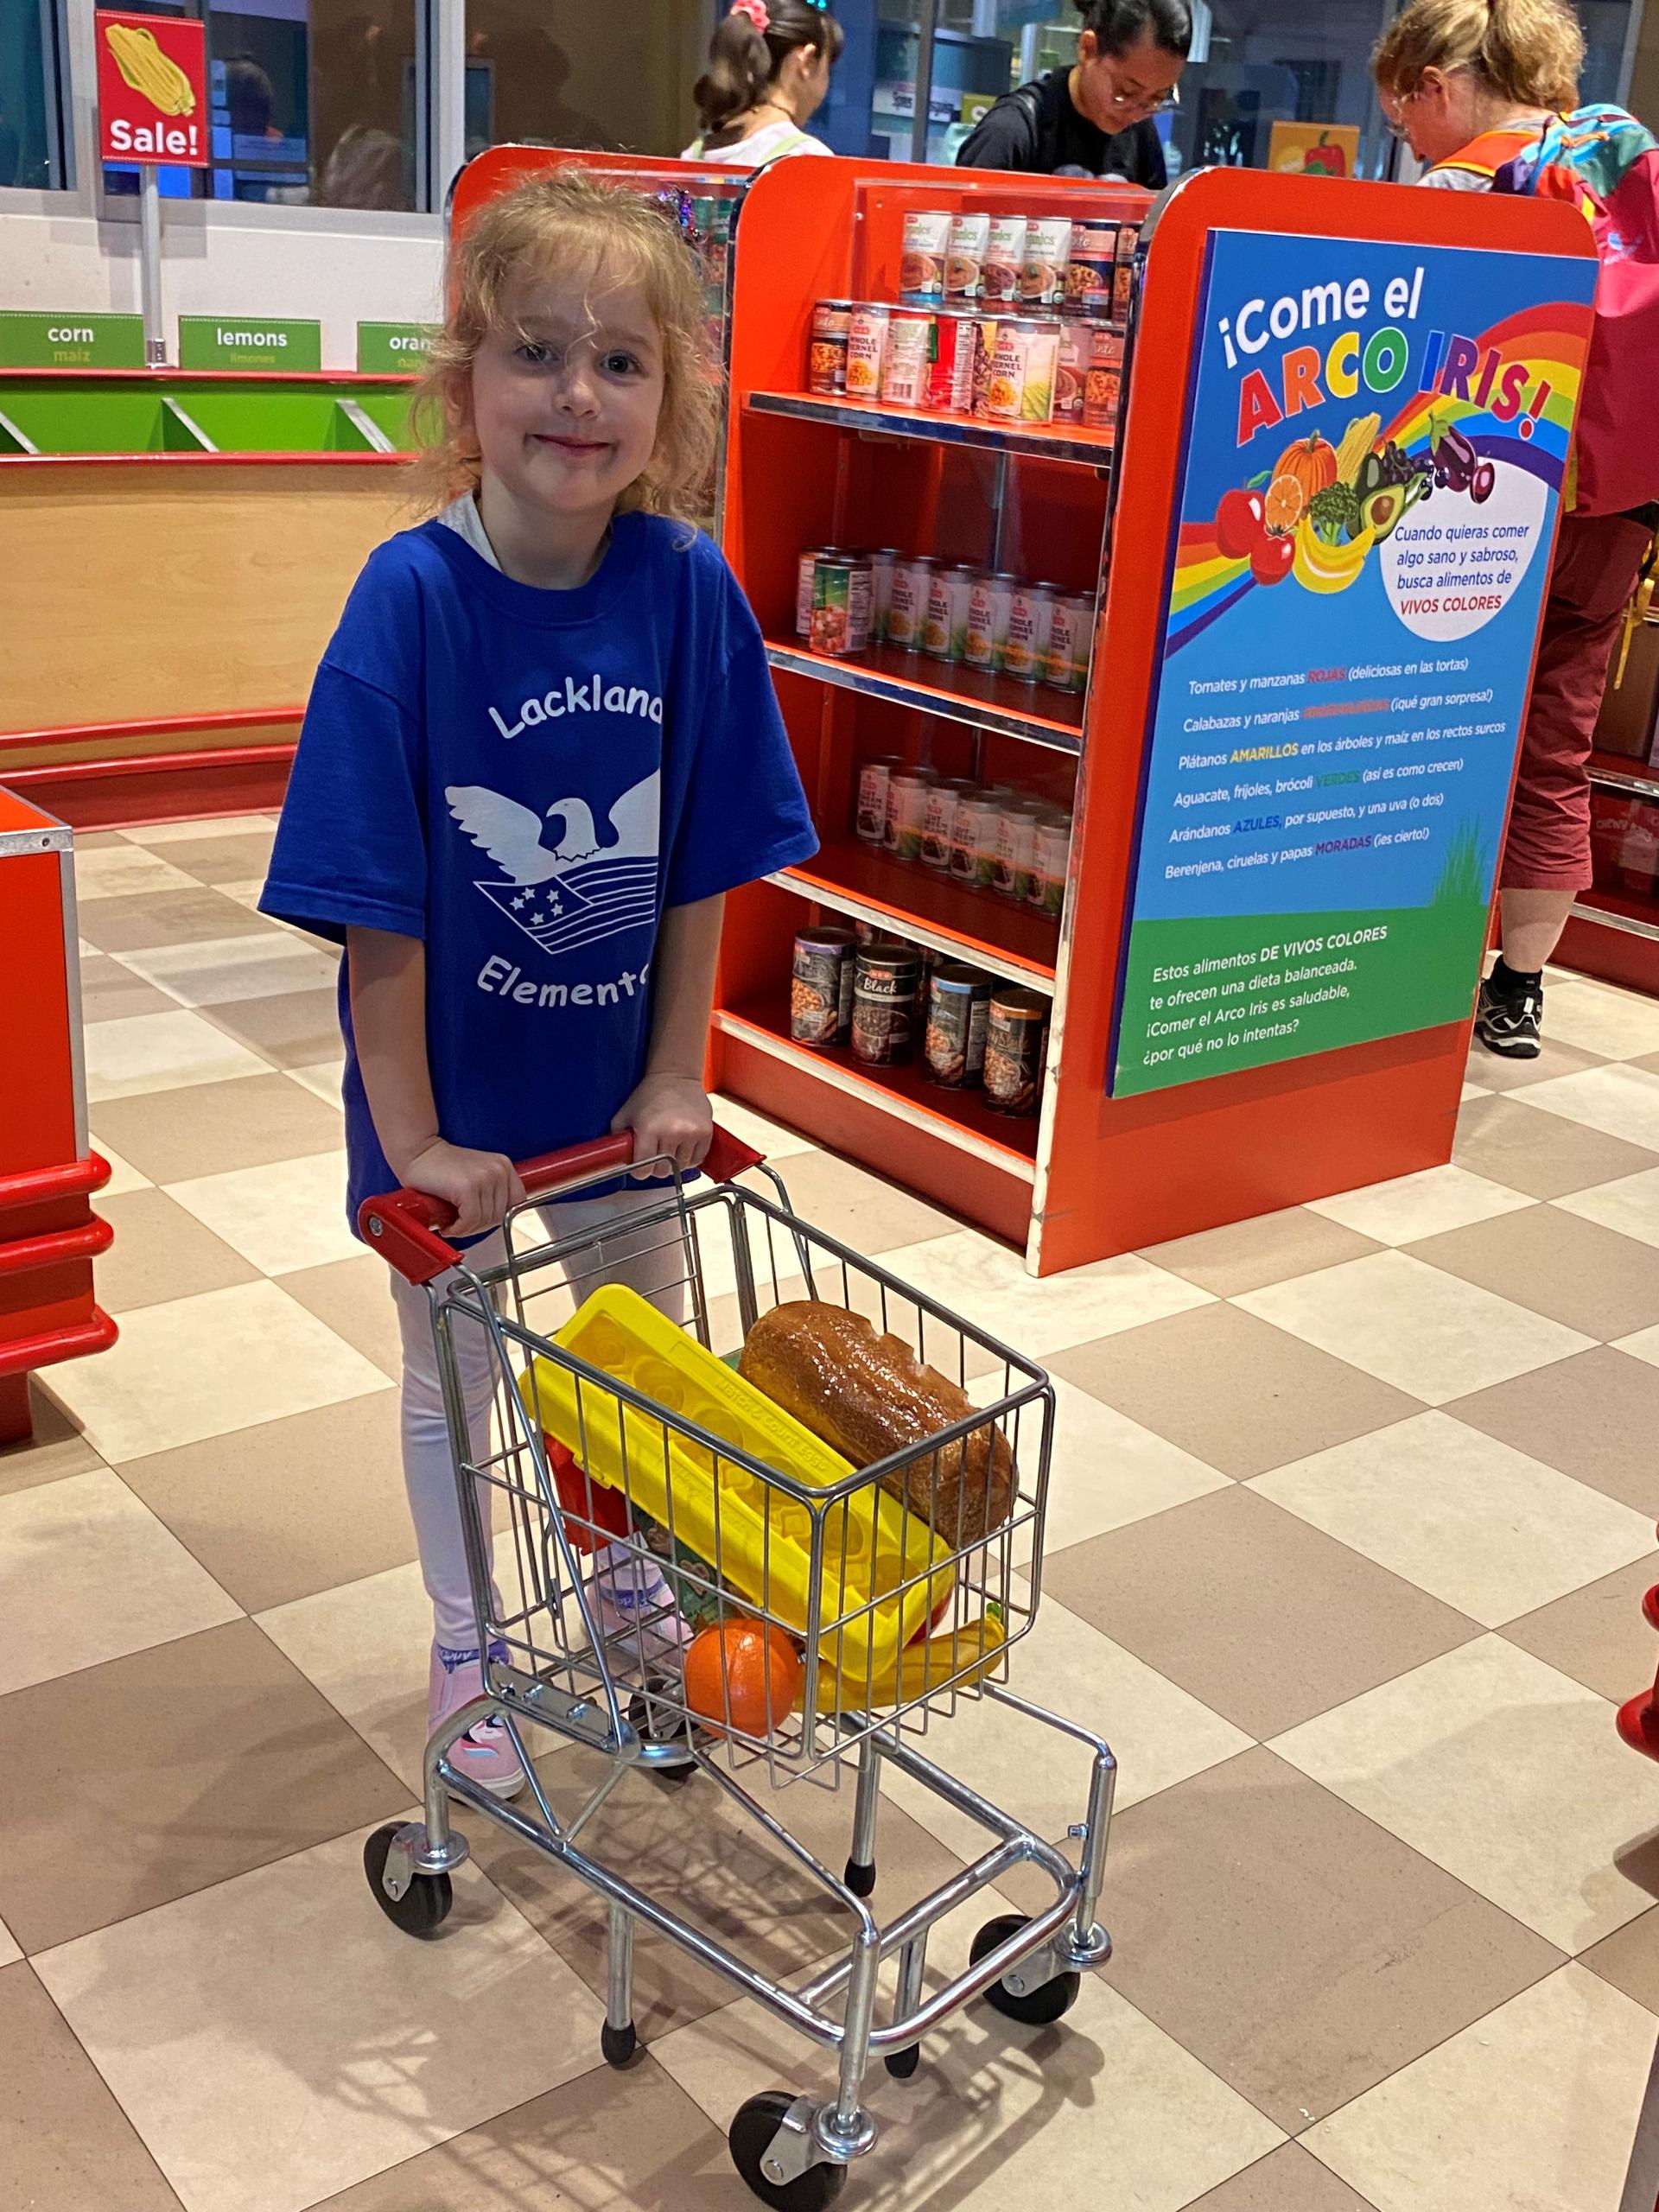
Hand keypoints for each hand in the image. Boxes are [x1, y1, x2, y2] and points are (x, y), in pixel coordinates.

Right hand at [401, 1139, 525, 1239]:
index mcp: (504, 1166)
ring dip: (466, 1229)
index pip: (517, 1204)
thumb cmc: (441, 1167)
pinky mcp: (468, 1187)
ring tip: (452, 1223)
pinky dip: (458, 1229)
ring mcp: (485, 1177)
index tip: (480, 1221)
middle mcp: (498, 1170)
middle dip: (478, 1226)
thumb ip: (492, 1192)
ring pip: (485, 1221)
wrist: (417, 1152)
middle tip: (460, 1224)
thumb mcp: (477, 1176)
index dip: (497, 1218)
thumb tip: (498, 1220)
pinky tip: (448, 1225)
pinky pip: (470, 1221)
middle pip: (500, 1216)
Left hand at [612, 1074, 712, 1181]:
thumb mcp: (624, 1114)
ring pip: (681, 1167)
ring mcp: (691, 1133)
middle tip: (656, 1156)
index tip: (641, 1165)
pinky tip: (682, 1147)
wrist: (676, 1077)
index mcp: (648, 1129)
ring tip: (670, 1148)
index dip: (641, 1171)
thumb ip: (616, 1138)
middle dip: (657, 1167)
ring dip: (674, 1163)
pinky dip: (689, 1158)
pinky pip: (697, 1159)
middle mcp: (672, 1132)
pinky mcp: (706, 1132)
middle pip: (663, 1171)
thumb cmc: (648, 1095)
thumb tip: (615, 1160)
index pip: (644, 1170)